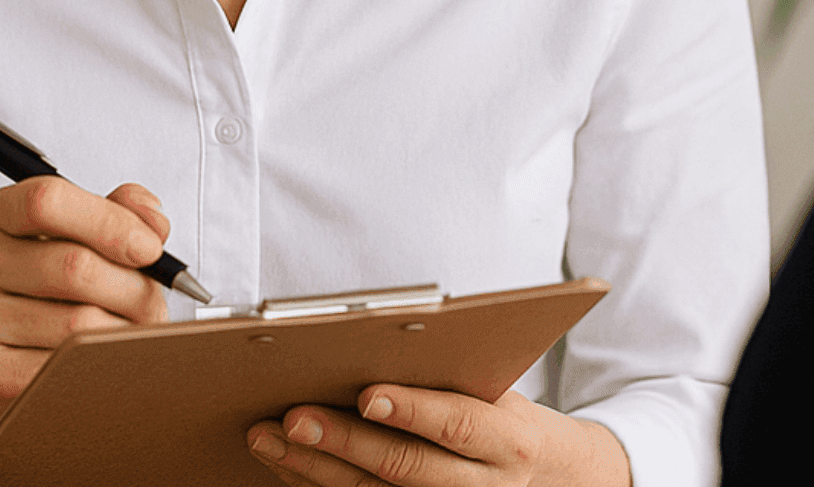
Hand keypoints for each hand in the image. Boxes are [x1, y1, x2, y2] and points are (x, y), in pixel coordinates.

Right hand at [0, 177, 171, 435]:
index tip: (150, 249)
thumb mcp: (71, 234)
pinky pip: (65, 366)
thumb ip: (117, 213)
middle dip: (135, 288)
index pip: (48, 201)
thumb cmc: (41, 288)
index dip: (111, 223)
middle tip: (153, 303)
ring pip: (80, 323)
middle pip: (75, 267)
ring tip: (128, 330)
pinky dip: (98, 363)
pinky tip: (98, 357)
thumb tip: (154, 224)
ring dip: (124, 330)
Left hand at [245, 386, 631, 486]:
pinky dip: (318, 486)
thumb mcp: (500, 394)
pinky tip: (285, 464)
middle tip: (294, 418)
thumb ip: (452, 379)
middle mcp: (483, 486)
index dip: (412, 412)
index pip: (458, 427)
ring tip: (269, 439)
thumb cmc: (506, 421)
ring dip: (313, 469)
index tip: (367, 395)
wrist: (544, 479)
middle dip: (345, 443)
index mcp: (509, 442)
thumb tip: (382, 341)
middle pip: (406, 468)